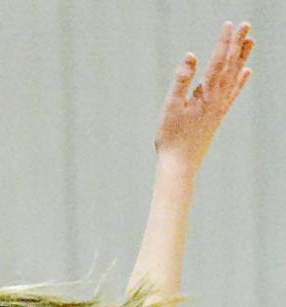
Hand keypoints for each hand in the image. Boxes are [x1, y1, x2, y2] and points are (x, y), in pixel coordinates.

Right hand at [154, 20, 252, 169]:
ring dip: (242, 58)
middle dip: (237, 45)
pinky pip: (233, 95)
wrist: (180, 166)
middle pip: (230, 67)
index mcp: (206, 95)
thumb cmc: (171, 139)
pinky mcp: (217, 117)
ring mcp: (219, 109)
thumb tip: (191, 55)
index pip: (217, 62)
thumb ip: (181, 80)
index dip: (223, 42)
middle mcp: (218, 100)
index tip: (229, 24)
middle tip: (246, 25)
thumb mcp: (170, 108)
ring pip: (234, 78)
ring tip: (250, 41)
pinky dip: (240, 82)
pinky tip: (247, 72)